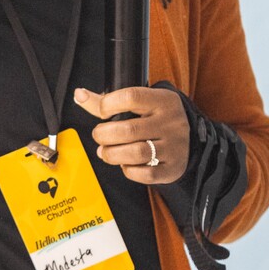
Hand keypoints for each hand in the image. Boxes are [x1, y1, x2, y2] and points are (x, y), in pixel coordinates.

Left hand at [73, 85, 190, 184]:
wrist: (189, 140)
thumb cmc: (156, 119)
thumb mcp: (141, 104)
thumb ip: (108, 101)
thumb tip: (79, 95)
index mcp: (163, 101)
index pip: (131, 97)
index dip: (108, 104)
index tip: (102, 113)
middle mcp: (171, 122)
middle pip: (129, 130)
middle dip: (104, 135)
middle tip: (99, 136)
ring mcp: (174, 147)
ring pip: (136, 153)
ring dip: (112, 154)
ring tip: (106, 152)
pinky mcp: (172, 168)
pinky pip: (145, 174)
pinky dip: (129, 171)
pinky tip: (125, 164)